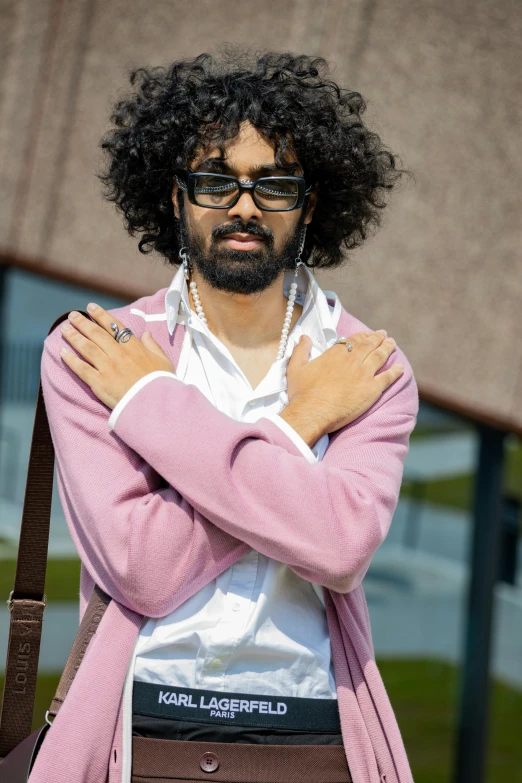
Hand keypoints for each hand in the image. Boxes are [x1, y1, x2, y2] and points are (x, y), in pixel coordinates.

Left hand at [58, 304, 175, 409]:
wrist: (154, 403)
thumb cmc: (161, 383)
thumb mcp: (163, 361)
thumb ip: (153, 345)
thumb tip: (146, 333)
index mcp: (134, 348)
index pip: (114, 327)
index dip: (101, 316)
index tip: (91, 307)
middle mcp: (118, 354)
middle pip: (97, 334)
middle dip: (83, 323)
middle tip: (72, 315)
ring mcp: (107, 367)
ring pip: (87, 348)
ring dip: (74, 337)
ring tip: (64, 329)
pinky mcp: (99, 382)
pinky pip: (81, 368)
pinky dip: (71, 359)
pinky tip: (62, 351)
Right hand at [280, 329, 403, 441]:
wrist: (312, 412)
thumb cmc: (302, 393)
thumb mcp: (295, 368)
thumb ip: (300, 351)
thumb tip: (303, 337)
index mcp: (335, 354)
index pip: (352, 340)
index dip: (361, 335)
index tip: (367, 334)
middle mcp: (352, 360)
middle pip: (369, 345)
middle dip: (377, 338)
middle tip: (384, 334)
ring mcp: (364, 374)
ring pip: (380, 357)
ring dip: (387, 348)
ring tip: (392, 343)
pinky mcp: (372, 390)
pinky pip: (388, 377)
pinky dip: (395, 371)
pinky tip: (400, 368)